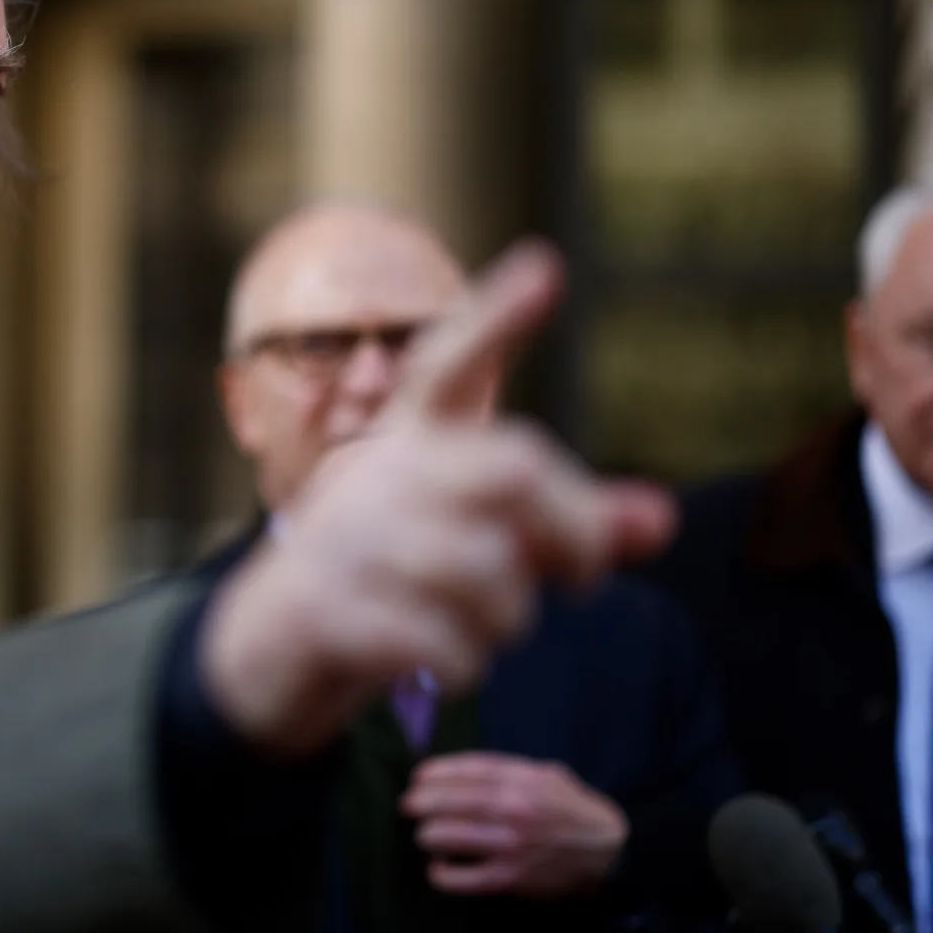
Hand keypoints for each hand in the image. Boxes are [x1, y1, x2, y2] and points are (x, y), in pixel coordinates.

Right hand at [199, 241, 674, 755]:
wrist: (270, 649)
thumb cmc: (394, 581)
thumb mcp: (479, 544)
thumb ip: (569, 527)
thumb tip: (662, 519)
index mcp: (407, 441)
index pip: (450, 364)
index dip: (496, 319)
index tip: (545, 268)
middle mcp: (375, 474)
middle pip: (514, 469)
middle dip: (574, 530)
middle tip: (584, 576)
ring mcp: (344, 540)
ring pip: (490, 573)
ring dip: (507, 619)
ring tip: (478, 627)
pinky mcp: (327, 610)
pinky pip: (443, 642)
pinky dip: (463, 663)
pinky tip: (442, 661)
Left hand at [403, 752, 628, 897]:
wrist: (608, 851)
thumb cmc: (571, 808)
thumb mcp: (545, 773)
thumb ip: (506, 769)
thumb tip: (458, 771)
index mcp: (520, 779)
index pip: (463, 771)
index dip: (433, 773)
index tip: (417, 777)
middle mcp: (511, 809)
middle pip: (444, 802)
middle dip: (419, 803)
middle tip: (409, 806)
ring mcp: (508, 845)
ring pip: (443, 837)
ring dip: (427, 835)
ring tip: (427, 835)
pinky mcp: (509, 878)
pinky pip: (461, 878)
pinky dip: (442, 874)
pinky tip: (438, 868)